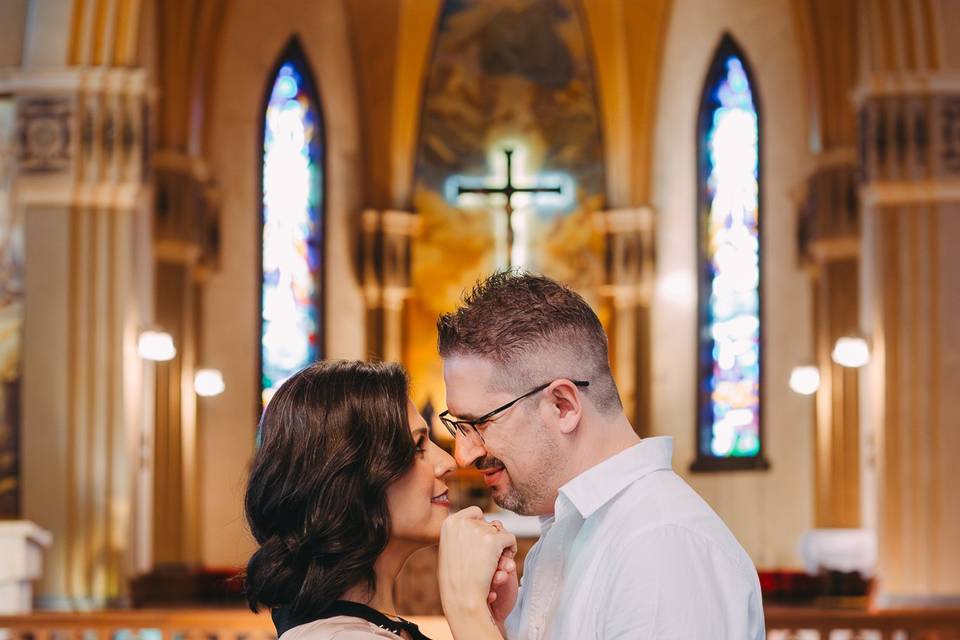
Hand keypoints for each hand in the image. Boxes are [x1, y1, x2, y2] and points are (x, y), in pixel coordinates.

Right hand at [439, 507, 517, 621]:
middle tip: (486, 558)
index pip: (475, 512)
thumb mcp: (449, 549)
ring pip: (500, 531)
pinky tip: (502, 563)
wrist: (462, 598)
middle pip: (489, 523)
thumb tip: (481, 517)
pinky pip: (510, 538)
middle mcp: (463, 522)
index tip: (479, 544)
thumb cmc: (455, 579)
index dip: (481, 527)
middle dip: (491, 538)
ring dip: (500, 546)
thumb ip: (460, 533)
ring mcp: (478, 530)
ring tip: (492, 563)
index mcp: (449, 522)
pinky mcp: (493, 540)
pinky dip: (511, 550)